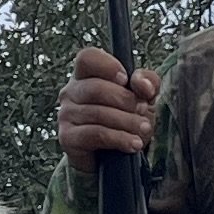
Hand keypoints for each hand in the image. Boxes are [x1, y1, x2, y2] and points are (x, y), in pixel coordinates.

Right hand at [56, 47, 157, 171]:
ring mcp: (66, 114)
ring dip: (127, 122)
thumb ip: (147, 82)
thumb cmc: (125, 117)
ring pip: (98, 113)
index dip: (108, 66)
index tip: (126, 80)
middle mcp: (70, 91)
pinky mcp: (67, 138)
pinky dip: (119, 138)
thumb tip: (142, 84)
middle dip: (126, 100)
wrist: (113, 156)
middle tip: (143, 110)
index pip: (87, 58)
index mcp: (85, 74)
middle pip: (96, 88)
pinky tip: (134, 144)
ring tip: (143, 129)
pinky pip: (95, 134)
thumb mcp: (142, 96)